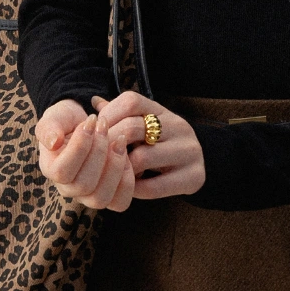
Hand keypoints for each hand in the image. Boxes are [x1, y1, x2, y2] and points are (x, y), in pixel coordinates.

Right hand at [34, 98, 134, 212]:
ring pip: (100, 198)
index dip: (79, 147)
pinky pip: (120, 201)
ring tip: (119, 139)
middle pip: (83, 185)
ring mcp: (88, 195)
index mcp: (51, 169)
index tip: (91, 120)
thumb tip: (53, 142)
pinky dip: (127, 178)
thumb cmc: (69, 122)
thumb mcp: (56, 117)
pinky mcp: (110, 195)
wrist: (89, 126)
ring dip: (114, 166)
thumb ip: (49, 127)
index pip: (62, 171)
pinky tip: (127, 153)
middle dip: (99, 151)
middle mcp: (68, 188)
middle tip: (105, 125)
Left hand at [88, 89, 205, 199]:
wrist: (195, 166)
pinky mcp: (194, 176)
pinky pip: (154, 186)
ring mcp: (189, 151)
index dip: (108, 116)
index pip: (131, 101)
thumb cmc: (158, 144)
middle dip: (109, 145)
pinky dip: (136, 189)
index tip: (95, 133)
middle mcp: (179, 126)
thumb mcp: (142, 125)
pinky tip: (130, 187)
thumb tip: (95, 102)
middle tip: (97, 158)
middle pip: (133, 128)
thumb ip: (119, 115)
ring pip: (142, 158)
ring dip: (123, 169)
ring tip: (116, 173)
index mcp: (163, 111)